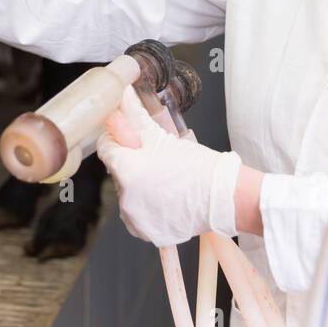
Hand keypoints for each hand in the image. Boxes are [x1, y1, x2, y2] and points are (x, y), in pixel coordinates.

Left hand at [96, 85, 241, 246]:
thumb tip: (122, 93)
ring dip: (138, 186)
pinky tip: (164, 200)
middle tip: (154, 161)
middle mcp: (126, 197)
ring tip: (163, 181)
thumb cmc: (197, 165)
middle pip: (118, 172)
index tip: (128, 139)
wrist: (222, 195)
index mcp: (127, 170)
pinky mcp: (146, 233)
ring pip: (127, 194)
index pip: (105, 149)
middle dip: (131, 164)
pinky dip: (146, 207)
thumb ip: (136, 115)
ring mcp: (135, 218)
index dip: (117, 140)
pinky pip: (137, 215)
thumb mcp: (162, 137)